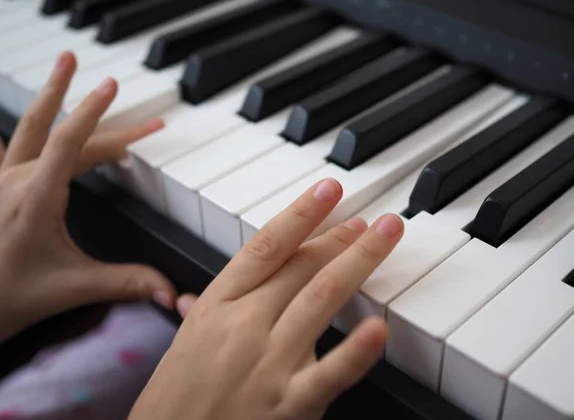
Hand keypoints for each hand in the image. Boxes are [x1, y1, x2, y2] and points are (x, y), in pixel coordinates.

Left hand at [0, 51, 177, 341]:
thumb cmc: (11, 296)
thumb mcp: (73, 287)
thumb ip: (125, 282)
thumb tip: (168, 289)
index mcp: (35, 199)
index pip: (67, 144)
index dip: (91, 113)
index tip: (109, 88)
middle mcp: (14, 182)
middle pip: (61, 135)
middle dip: (92, 110)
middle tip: (112, 84)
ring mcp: (0, 181)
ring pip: (29, 128)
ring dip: (49, 95)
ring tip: (65, 65)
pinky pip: (10, 146)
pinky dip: (26, 126)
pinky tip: (28, 112)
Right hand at [129, 179, 403, 419]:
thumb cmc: (175, 399)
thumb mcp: (186, 338)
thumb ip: (213, 302)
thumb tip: (230, 277)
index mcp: (217, 305)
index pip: (267, 246)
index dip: (301, 213)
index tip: (327, 191)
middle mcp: (244, 326)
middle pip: (301, 266)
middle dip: (339, 237)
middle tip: (367, 220)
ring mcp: (268, 364)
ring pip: (321, 299)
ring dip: (358, 262)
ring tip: (382, 237)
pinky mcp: (289, 404)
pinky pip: (329, 373)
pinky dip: (356, 351)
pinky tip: (378, 327)